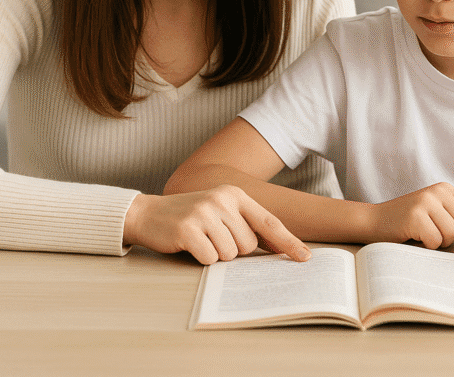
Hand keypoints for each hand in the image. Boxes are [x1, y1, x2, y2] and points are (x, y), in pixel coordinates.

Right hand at [123, 185, 310, 264]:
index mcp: (235, 194)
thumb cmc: (190, 217)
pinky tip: (189, 245)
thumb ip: (247, 225)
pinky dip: (201, 259)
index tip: (305, 257)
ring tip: (200, 240)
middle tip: (212, 238)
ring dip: (216, 255)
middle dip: (233, 250)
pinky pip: (210, 259)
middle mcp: (222, 200)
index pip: (269, 221)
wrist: (148, 213)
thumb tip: (279, 248)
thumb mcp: (220, 212)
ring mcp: (205, 213)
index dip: (288, 241)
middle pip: (248, 245)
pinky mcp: (188, 229)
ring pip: (230, 254)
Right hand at [373, 182, 453, 250]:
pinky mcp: (415, 216)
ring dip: (439, 242)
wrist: (374, 221)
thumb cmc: (408, 223)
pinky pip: (435, 241)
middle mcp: (437, 191)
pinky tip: (415, 237)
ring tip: (424, 235)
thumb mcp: (436, 214)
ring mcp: (425, 202)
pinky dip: (427, 246)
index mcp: (445, 189)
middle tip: (437, 235)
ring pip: (452, 234)